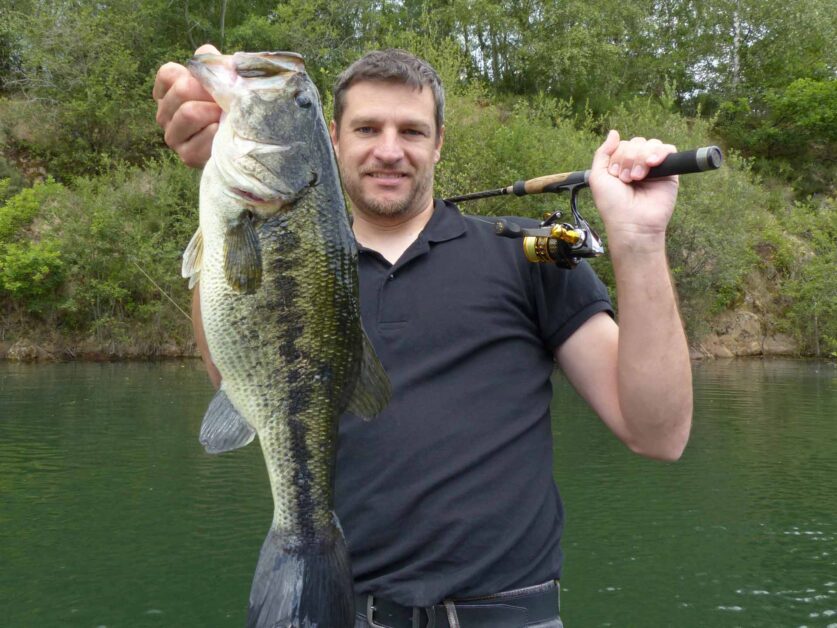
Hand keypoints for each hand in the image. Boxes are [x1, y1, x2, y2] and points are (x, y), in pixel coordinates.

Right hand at [152, 44, 221, 167]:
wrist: (245, 142)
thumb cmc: (231, 106)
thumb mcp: (224, 80)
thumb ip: (212, 62)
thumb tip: (206, 54)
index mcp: (168, 92)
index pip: (169, 74)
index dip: (196, 75)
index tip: (212, 85)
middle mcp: (164, 114)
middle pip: (182, 90)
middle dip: (210, 93)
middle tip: (226, 101)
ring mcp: (173, 137)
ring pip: (189, 113)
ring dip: (214, 113)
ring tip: (225, 116)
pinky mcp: (186, 156)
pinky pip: (200, 138)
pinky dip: (217, 133)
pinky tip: (223, 132)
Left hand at [588, 130, 678, 252]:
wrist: (631, 223)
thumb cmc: (613, 205)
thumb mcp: (598, 177)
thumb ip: (602, 153)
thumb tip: (613, 132)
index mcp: (622, 165)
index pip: (622, 144)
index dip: (618, 155)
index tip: (615, 175)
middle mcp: (638, 165)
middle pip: (636, 143)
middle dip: (628, 158)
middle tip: (626, 179)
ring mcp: (654, 168)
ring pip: (651, 144)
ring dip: (640, 158)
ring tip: (637, 177)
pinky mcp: (670, 172)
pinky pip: (669, 149)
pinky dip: (659, 153)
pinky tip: (651, 164)